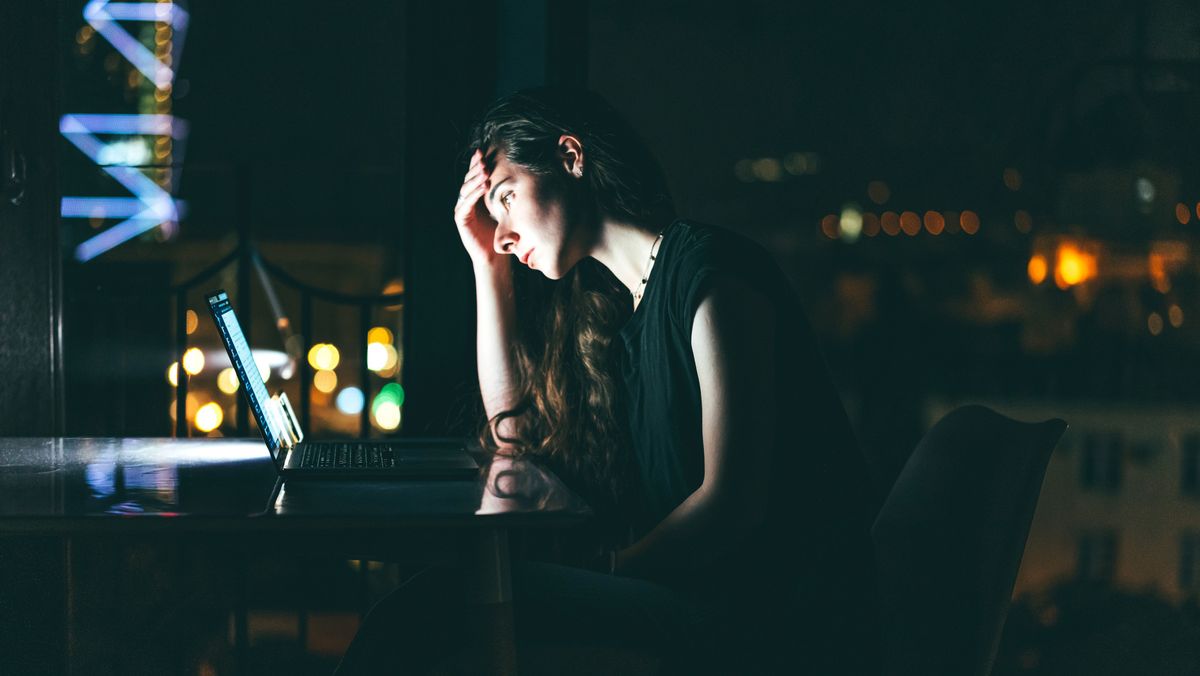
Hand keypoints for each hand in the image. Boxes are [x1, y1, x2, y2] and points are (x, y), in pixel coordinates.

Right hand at [453, 149, 504, 268]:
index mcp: (475, 196)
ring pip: (466, 189)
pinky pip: (466, 203)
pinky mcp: (461, 219)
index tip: (483, 151)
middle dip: (476, 168)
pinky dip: (474, 194)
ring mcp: (462, 209)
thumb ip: (502, 193)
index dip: (477, 163)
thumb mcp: (503, 207)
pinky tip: (482, 187)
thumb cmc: (500, 231)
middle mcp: (466, 200)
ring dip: (475, 179)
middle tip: (484, 158)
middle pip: (468, 179)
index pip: (474, 176)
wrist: (494, 254)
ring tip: (485, 171)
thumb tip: (517, 173)